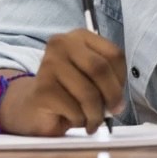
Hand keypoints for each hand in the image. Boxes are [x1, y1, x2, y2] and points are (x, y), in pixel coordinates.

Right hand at [0, 29, 125, 135]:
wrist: (35, 106)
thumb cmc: (69, 91)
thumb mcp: (92, 78)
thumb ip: (108, 80)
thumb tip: (117, 102)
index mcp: (79, 37)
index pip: (114, 54)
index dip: (121, 78)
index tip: (118, 94)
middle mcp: (61, 44)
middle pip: (100, 69)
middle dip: (112, 96)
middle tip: (112, 111)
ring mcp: (48, 64)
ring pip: (89, 93)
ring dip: (95, 114)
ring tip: (91, 120)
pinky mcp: (43, 88)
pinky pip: (75, 110)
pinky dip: (80, 120)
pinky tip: (73, 118)